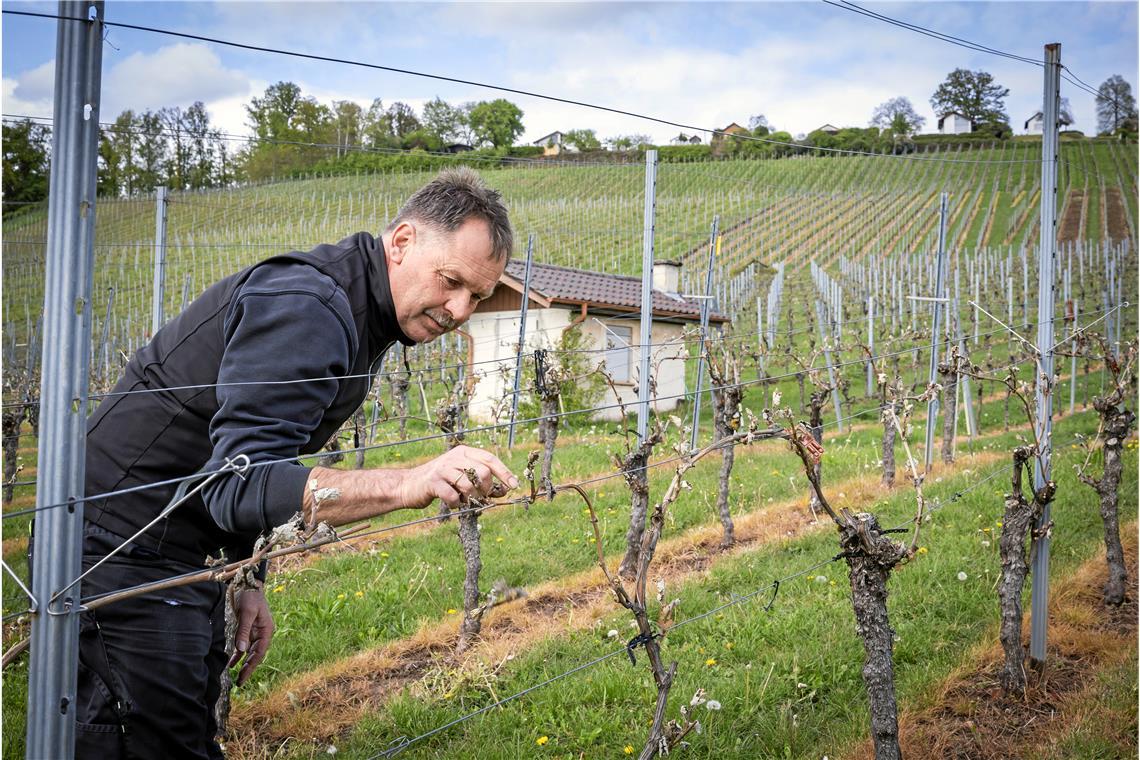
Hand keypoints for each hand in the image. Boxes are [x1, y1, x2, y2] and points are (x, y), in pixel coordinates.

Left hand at [227, 586, 274, 685]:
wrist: (247, 583)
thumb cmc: (249, 596)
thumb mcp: (246, 613)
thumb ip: (243, 631)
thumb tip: (242, 651)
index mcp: (266, 630)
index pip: (259, 653)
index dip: (251, 666)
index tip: (242, 678)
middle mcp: (262, 633)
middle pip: (256, 655)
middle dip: (248, 669)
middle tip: (239, 683)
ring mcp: (254, 631)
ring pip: (249, 652)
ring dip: (243, 663)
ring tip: (236, 677)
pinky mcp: (247, 629)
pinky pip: (243, 645)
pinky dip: (238, 654)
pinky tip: (232, 663)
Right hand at [398, 445, 517, 509]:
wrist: (409, 485)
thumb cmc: (441, 483)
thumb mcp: (462, 477)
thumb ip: (481, 481)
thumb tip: (505, 490)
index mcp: (464, 452)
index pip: (490, 458)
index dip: (504, 472)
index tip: (514, 485)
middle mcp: (454, 457)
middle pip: (483, 472)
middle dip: (485, 489)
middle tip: (478, 497)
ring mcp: (443, 468)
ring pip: (469, 485)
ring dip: (470, 498)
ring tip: (463, 500)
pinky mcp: (433, 482)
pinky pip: (452, 496)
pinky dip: (455, 504)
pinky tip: (452, 503)